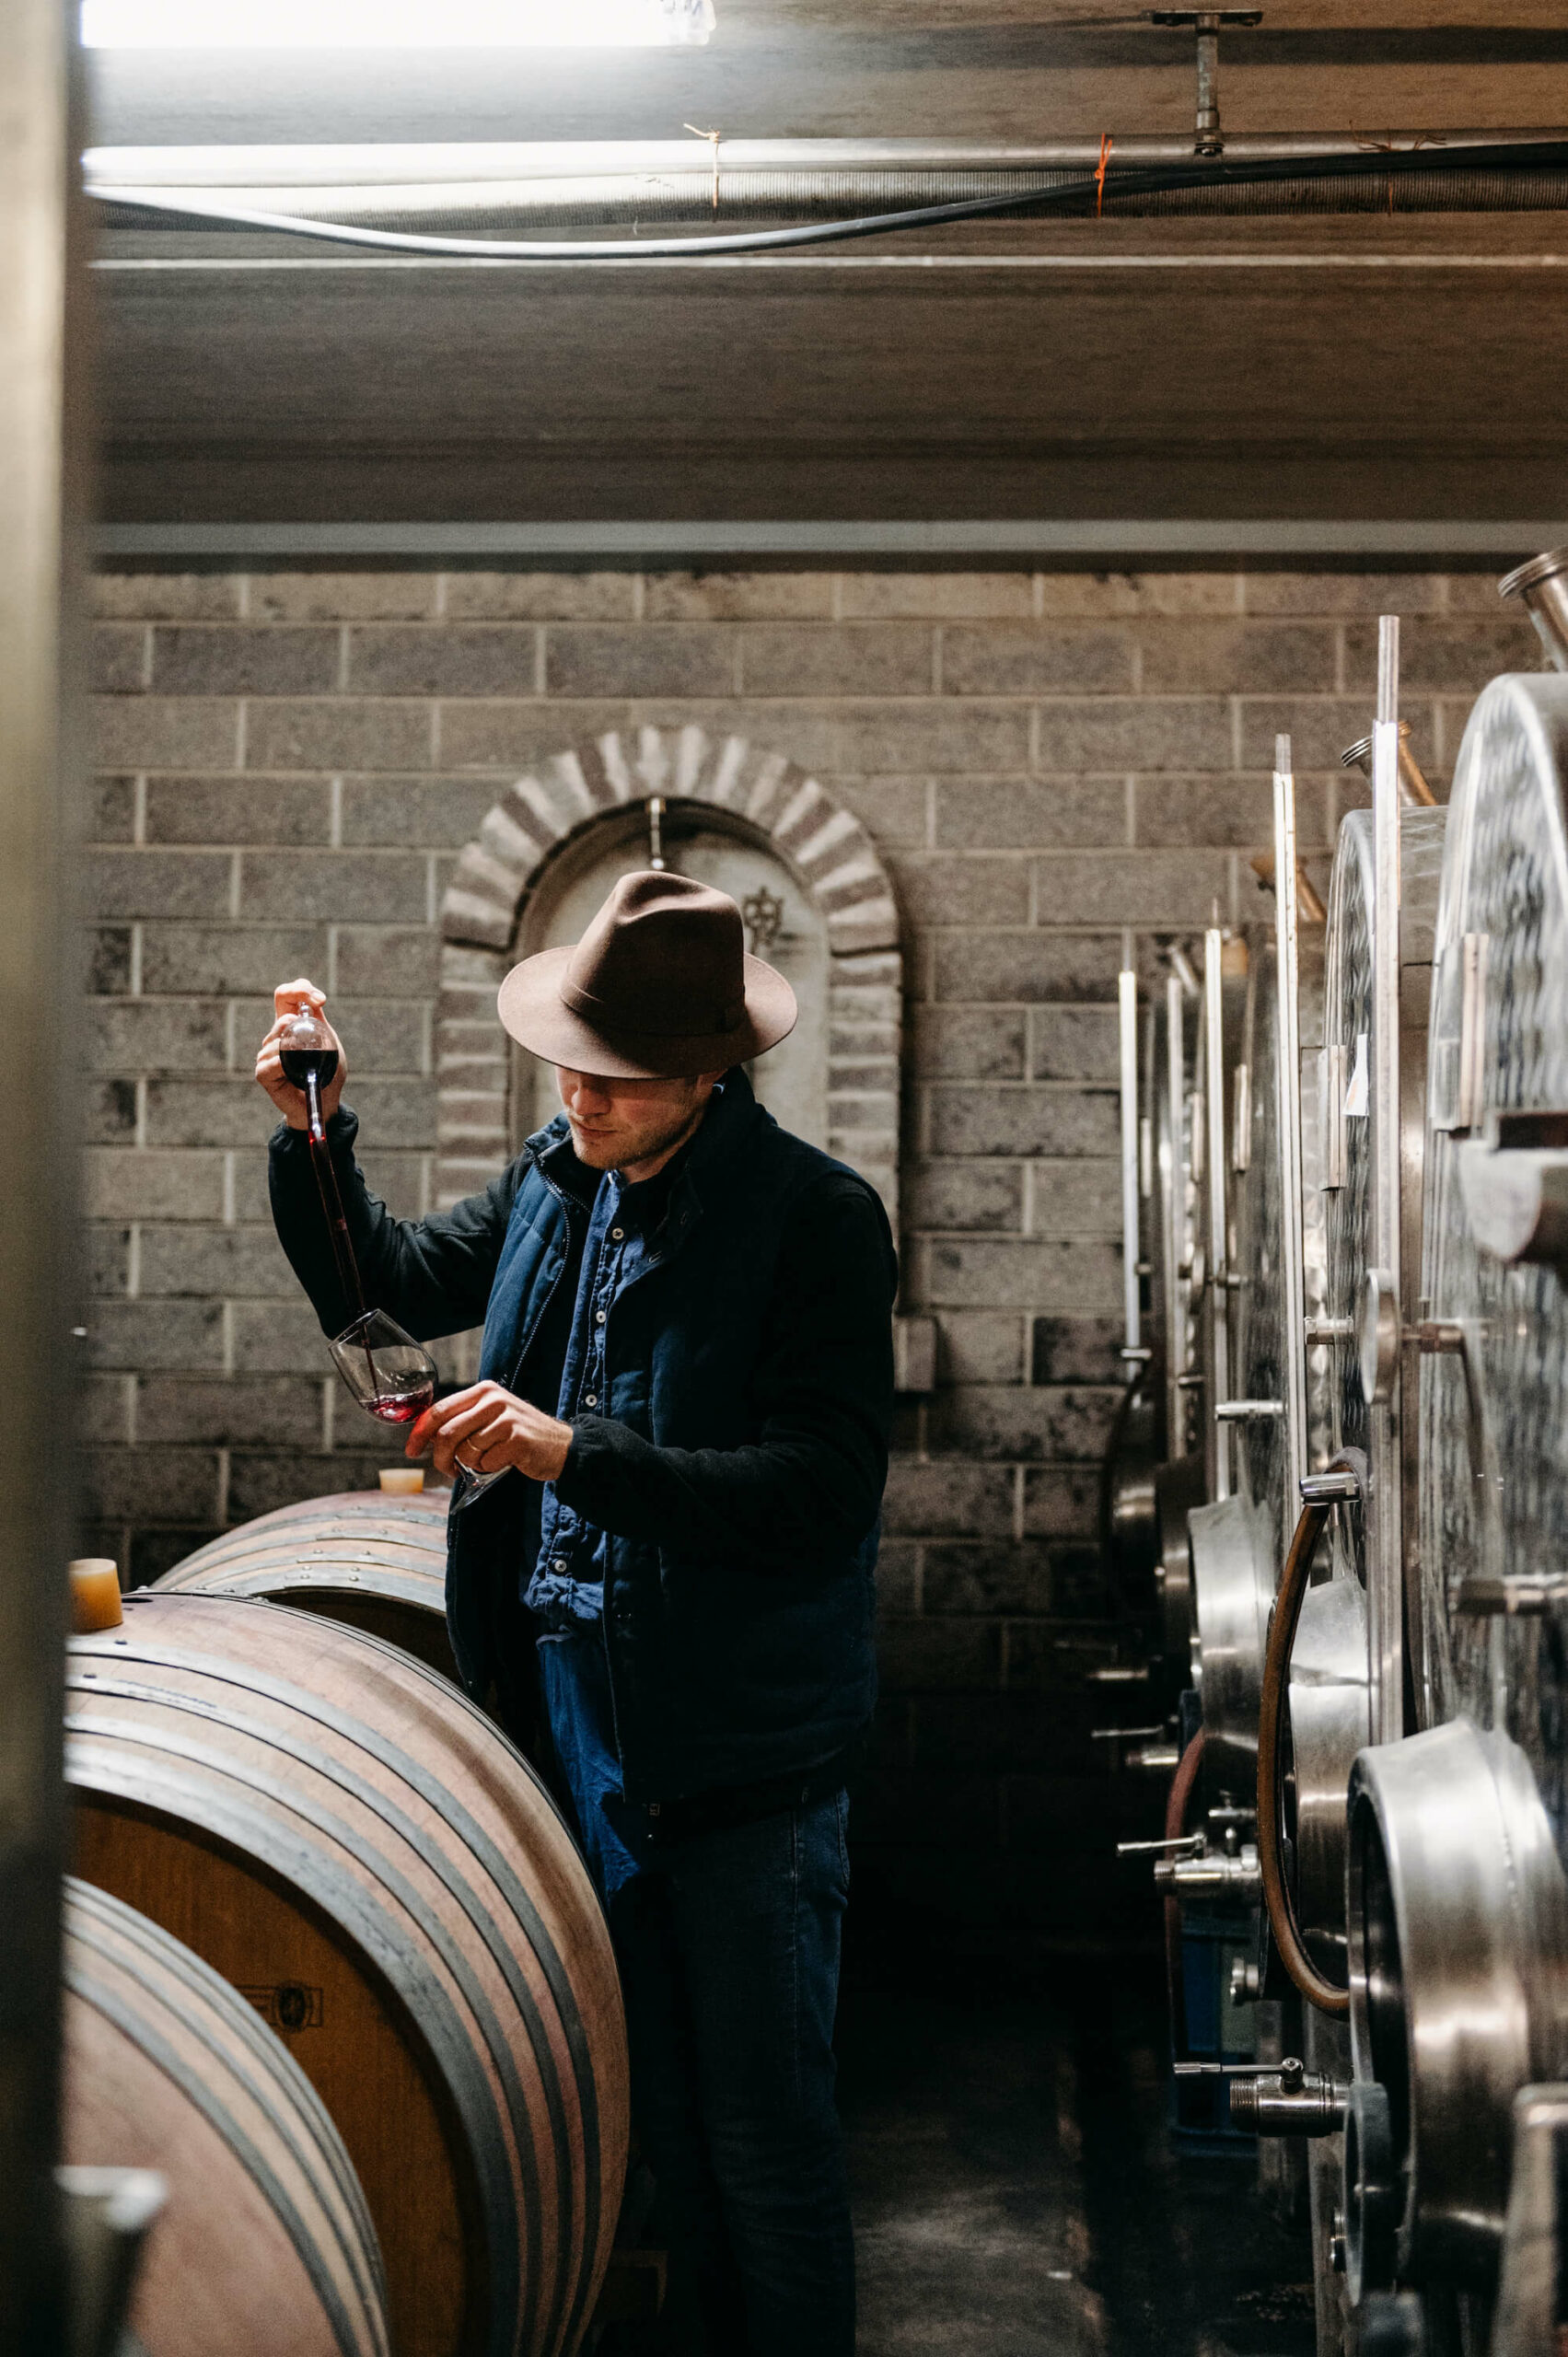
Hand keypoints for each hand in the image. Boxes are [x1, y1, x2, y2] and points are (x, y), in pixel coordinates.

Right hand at [254, 980, 346, 1130]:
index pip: (287, 994)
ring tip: (306, 1063)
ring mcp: (268, 1053)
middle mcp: (276, 1035)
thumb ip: (320, 1025)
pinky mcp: (263, 1072)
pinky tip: (292, 1073)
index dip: (301, 990)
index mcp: (292, 1024)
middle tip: (316, 1025)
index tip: (320, 1001)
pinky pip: (270, 1062)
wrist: (324, 1104)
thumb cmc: (327, 1074)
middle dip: (300, 1010)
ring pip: (276, 1038)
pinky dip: (283, 1065)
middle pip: (280, 1009)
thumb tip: (314, 1006)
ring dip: (294, 1047)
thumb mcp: (330, 1045)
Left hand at [408, 1381, 572, 1483]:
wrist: (561, 1445)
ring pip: (466, 1451)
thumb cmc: (519, 1435)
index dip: (420, 1432)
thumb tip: (427, 1438)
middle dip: (440, 1458)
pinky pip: (486, 1462)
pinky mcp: (517, 1439)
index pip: (439, 1410)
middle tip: (446, 1469)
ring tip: (489, 1459)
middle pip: (447, 1433)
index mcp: (483, 1391)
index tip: (411, 1450)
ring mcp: (506, 1419)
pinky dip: (489, 1468)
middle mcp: (494, 1400)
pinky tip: (504, 1461)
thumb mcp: (491, 1417)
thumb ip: (463, 1421)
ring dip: (471, 1464)